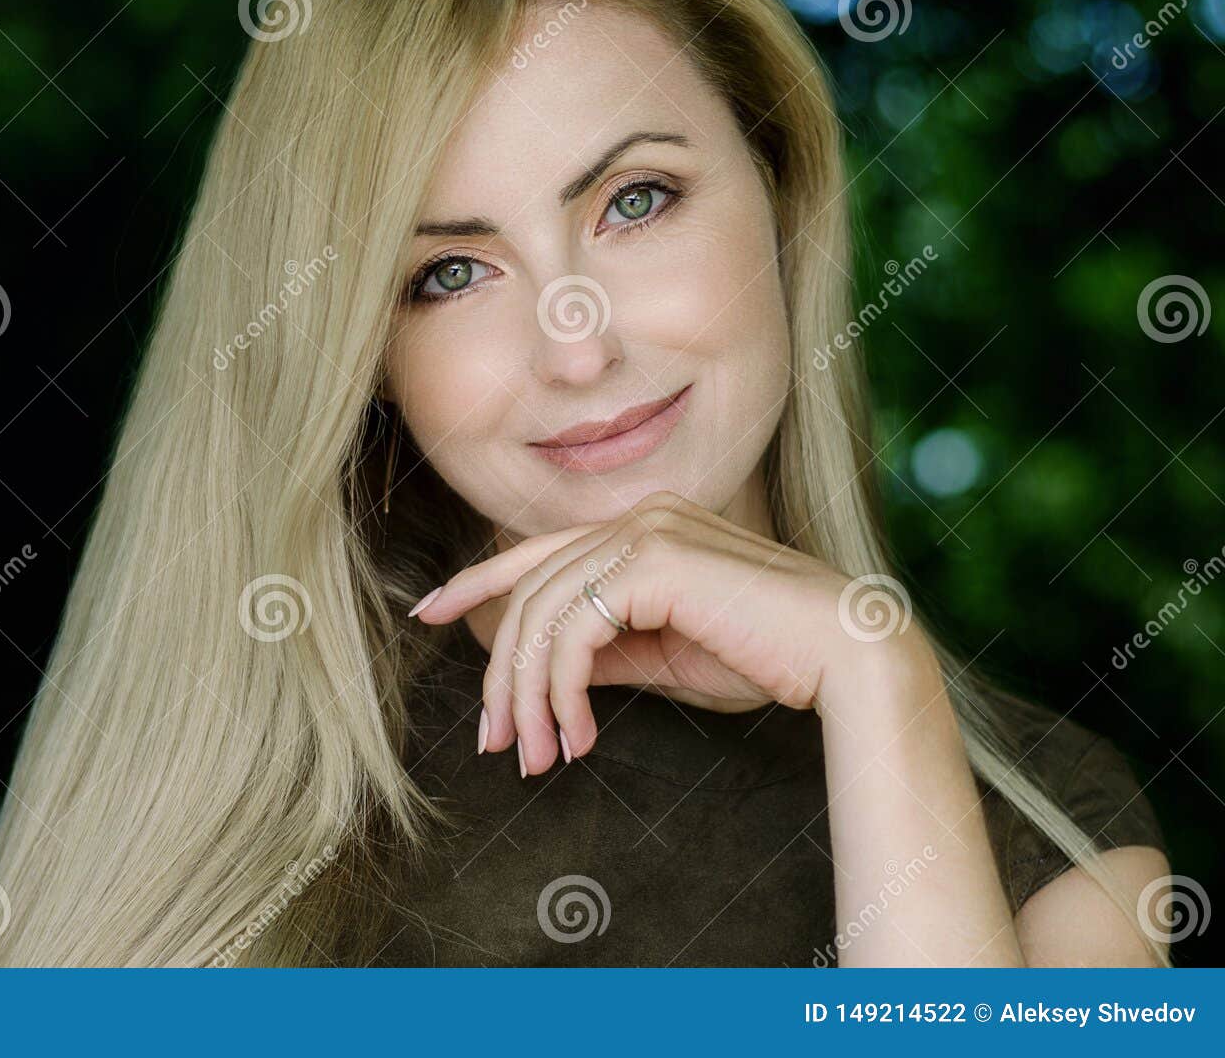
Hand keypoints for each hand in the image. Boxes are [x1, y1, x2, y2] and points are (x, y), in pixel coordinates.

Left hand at [413, 490, 931, 774]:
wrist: (844, 655)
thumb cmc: (765, 657)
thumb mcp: (664, 656)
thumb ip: (605, 649)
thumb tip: (548, 672)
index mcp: (642, 528)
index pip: (539, 554)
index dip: (477, 582)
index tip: (431, 612)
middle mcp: (638, 518)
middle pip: (531, 594)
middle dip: (504, 675)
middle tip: (497, 743)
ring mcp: (645, 531)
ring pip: (543, 615)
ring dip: (530, 698)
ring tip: (536, 756)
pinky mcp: (654, 561)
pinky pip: (573, 632)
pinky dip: (562, 692)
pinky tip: (578, 737)